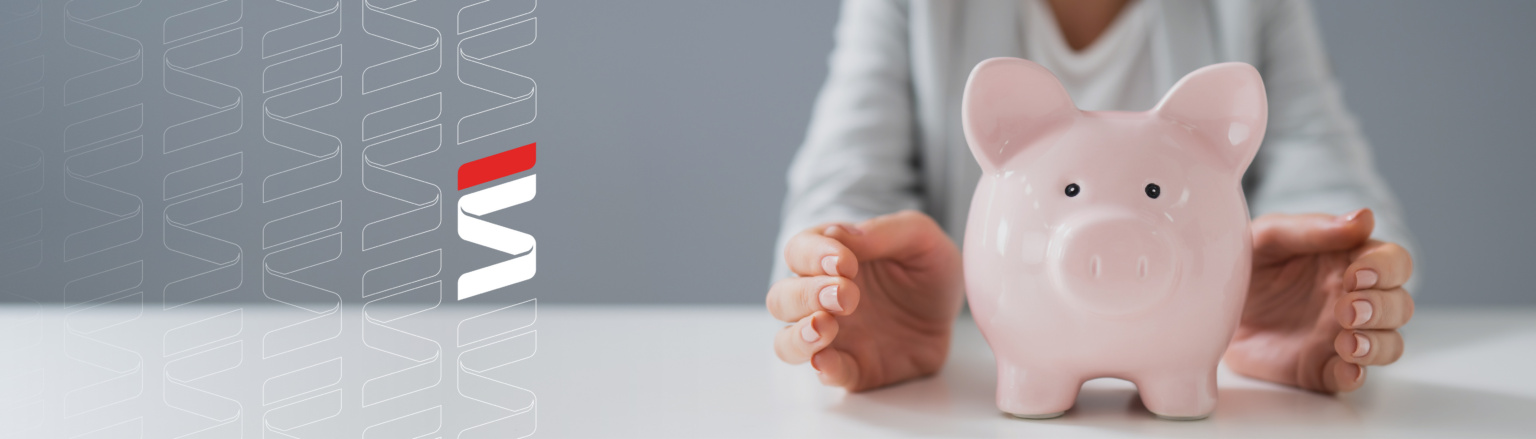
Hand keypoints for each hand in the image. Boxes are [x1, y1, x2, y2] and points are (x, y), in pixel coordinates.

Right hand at [766, 210, 964, 390]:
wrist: (950, 311)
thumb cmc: (926, 266)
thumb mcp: (919, 236)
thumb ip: (883, 231)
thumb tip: (839, 236)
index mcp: (830, 259)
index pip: (798, 252)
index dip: (812, 255)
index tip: (845, 262)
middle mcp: (821, 298)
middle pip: (782, 298)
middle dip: (807, 295)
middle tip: (845, 295)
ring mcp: (834, 336)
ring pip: (786, 342)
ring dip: (798, 336)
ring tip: (825, 326)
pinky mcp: (853, 367)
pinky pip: (826, 372)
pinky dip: (823, 368)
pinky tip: (829, 361)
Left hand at [1225, 208, 1414, 392]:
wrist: (1209, 307)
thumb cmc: (1245, 263)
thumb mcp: (1268, 237)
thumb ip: (1312, 229)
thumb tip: (1364, 218)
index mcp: (1350, 261)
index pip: (1394, 261)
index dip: (1386, 268)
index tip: (1358, 273)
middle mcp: (1356, 299)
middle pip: (1399, 305)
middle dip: (1383, 308)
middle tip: (1348, 309)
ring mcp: (1343, 336)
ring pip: (1389, 344)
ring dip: (1378, 344)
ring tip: (1349, 343)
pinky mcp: (1324, 368)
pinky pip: (1353, 377)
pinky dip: (1356, 375)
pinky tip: (1346, 369)